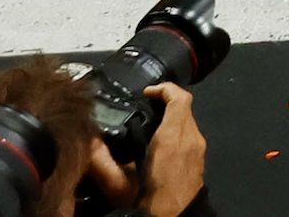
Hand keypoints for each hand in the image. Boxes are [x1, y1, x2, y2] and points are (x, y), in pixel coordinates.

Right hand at [84, 83, 205, 216]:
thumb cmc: (149, 200)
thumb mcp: (118, 184)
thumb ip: (101, 160)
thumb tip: (89, 140)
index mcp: (173, 138)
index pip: (180, 98)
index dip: (165, 88)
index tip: (147, 92)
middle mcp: (191, 139)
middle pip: (184, 107)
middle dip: (165, 101)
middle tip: (144, 106)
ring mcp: (198, 149)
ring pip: (188, 121)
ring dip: (171, 117)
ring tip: (149, 124)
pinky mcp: (200, 160)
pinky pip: (190, 135)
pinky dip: (177, 130)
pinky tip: (159, 144)